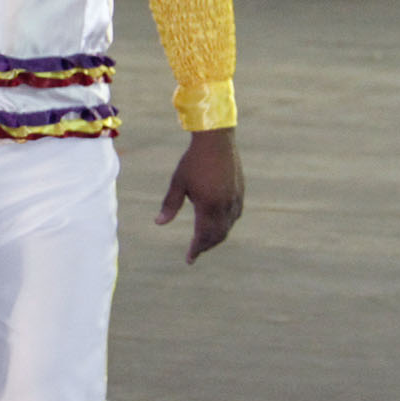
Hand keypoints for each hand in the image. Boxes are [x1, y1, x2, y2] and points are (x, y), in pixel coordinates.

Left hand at [157, 128, 243, 263]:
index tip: (189, 260)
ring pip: (227, 226)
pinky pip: (234, 215)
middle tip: (195, 252)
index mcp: (209, 206)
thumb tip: (159, 223)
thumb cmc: (193, 161)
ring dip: (216, 236)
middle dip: (206, 245)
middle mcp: (225, 206)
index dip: (196, 249)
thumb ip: (169, 205)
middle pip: (217, 235)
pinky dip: (225, 225)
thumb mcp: (178, 183)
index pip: (203, 236)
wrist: (217, 140)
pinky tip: (219, 224)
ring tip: (204, 241)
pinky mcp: (240, 191)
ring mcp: (235, 199)